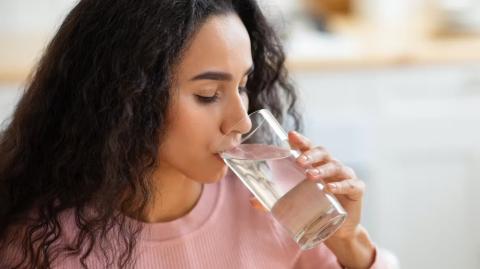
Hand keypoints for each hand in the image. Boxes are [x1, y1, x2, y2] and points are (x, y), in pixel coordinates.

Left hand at [249, 130, 364, 238]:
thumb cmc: (314, 208)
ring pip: (336, 166)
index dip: (301, 140)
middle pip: (323, 153)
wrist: (336, 230)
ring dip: (323, 169)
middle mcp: (330, 166)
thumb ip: (273, 202)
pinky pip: (351, 184)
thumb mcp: (293, 203)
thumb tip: (252, 201)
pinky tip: (330, 189)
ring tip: (310, 176)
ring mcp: (345, 176)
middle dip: (310, 154)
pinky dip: (341, 185)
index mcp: (315, 164)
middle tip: (299, 161)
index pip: (308, 147)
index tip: (290, 135)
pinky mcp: (356, 190)